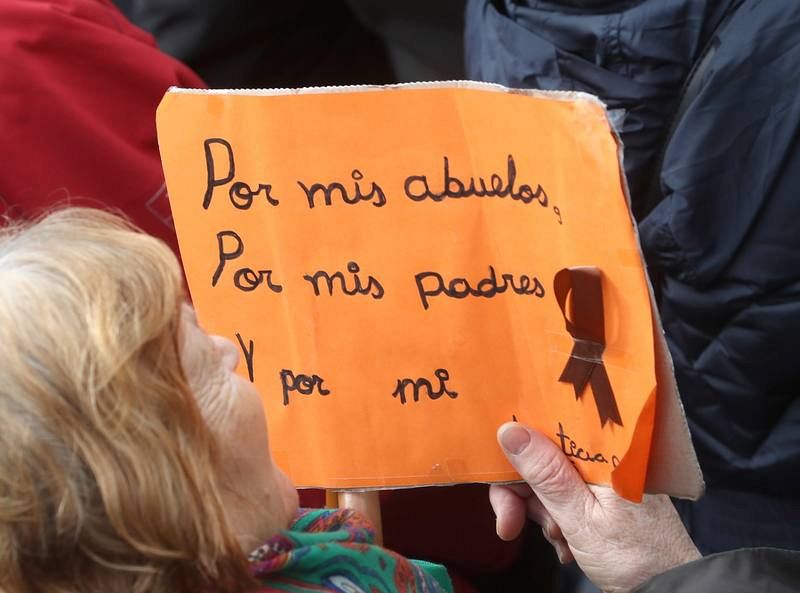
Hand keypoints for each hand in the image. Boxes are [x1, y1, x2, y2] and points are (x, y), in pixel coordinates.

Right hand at [490, 422, 699, 592]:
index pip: (547, 430)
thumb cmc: (635, 557)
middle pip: (542, 457)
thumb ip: (545, 474)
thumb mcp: (580, 517)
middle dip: (522, 494)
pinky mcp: (603, 497)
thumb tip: (511, 430)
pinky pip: (565, 498)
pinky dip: (557, 521)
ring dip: (541, 513)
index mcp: (604, 450)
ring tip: (559, 540)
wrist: (670, 590)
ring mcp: (602, 478)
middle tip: (510, 526)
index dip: (516, 452)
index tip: (498, 480)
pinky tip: (567, 544)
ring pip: (549, 482)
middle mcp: (603, 457)